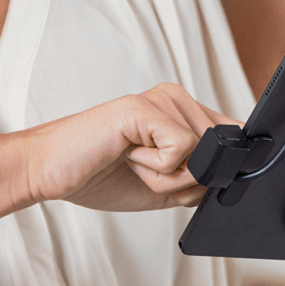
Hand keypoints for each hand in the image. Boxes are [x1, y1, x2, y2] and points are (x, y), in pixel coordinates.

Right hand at [9, 83, 237, 215]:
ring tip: (133, 162)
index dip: (225, 167)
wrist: (49, 174)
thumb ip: (202, 180)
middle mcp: (178, 99)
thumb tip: (233, 178)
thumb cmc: (104, 177)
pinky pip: (182, 149)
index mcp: (185, 113)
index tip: (198, 180)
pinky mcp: (144, 107)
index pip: (234, 138)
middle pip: (220, 155)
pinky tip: (128, 155)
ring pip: (203, 156)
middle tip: (145, 171)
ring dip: (168, 177)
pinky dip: (157, 169)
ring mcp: (162, 99)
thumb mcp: (168, 186)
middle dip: (187, 181)